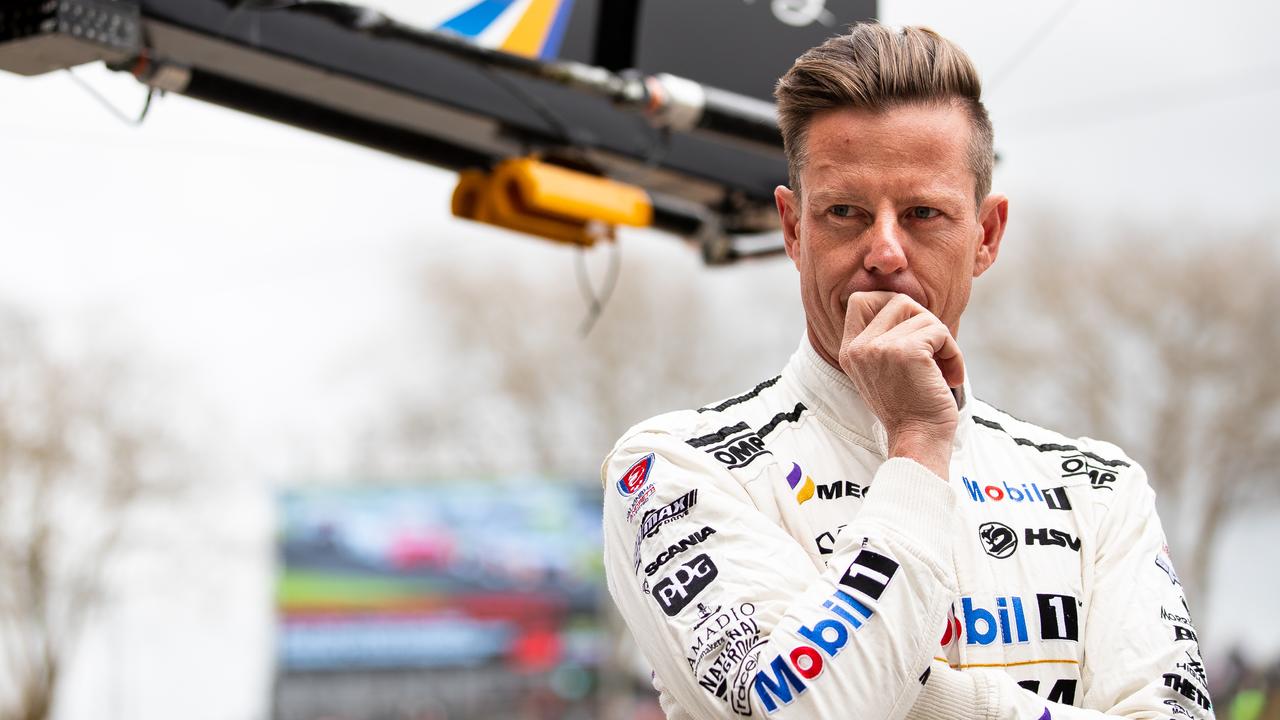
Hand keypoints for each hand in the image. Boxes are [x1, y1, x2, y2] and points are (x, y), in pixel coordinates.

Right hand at [839, 292, 964, 479]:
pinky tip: (950, 376)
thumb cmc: (910, 407)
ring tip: (943, 368)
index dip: (890, 304)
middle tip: (933, 348)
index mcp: (849, 351)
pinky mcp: (905, 352)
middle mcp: (859, 347)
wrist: (918, 440)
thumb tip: (909, 304)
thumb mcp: (883, 370)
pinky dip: (954, 353)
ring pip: (922, 316)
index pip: (860, 300)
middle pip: (897, 301)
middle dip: (923, 320)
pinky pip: (940, 331)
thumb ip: (884, 339)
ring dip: (943, 340)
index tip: (911, 330)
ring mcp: (879, 348)